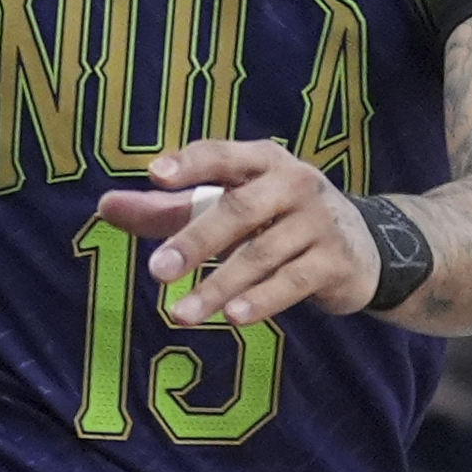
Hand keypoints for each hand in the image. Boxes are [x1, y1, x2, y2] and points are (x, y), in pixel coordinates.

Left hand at [92, 141, 379, 326]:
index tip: (154, 175)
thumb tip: (105, 207)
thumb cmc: (275, 217)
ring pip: (261, 254)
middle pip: (238, 210)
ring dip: (218, 286)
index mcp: (261, 160)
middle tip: (156, 271)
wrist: (366, 247)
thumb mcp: (227, 202)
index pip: (221, 154)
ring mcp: (318, 222)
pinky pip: (293, 281)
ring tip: (180, 313)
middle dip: (194, 241)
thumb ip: (166, 207)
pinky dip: (261, 300)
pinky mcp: (335, 261)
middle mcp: (293, 184)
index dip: (190, 163)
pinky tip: (232, 317)